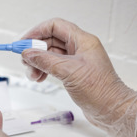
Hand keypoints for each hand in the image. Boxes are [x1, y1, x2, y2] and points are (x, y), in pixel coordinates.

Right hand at [21, 18, 136, 136]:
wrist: (112, 110)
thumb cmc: (100, 91)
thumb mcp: (68, 72)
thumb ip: (45, 60)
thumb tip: (28, 53)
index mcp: (83, 41)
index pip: (55, 26)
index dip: (37, 32)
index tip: (23, 42)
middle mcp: (80, 48)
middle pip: (50, 40)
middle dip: (35, 50)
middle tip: (24, 60)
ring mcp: (77, 61)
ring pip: (50, 54)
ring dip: (38, 62)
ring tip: (32, 74)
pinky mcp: (74, 73)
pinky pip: (53, 65)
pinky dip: (43, 69)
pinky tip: (39, 77)